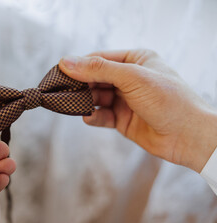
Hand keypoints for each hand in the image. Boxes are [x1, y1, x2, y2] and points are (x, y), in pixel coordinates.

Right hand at [59, 49, 216, 171]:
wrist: (189, 136)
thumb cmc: (169, 100)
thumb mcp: (132, 77)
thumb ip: (99, 69)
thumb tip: (68, 62)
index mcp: (135, 60)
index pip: (100, 59)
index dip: (79, 65)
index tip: (60, 71)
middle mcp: (129, 79)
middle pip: (95, 79)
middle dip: (80, 85)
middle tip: (61, 90)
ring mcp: (125, 100)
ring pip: (96, 98)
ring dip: (84, 101)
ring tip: (72, 104)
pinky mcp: (123, 120)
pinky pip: (102, 116)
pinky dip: (93, 116)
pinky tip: (88, 117)